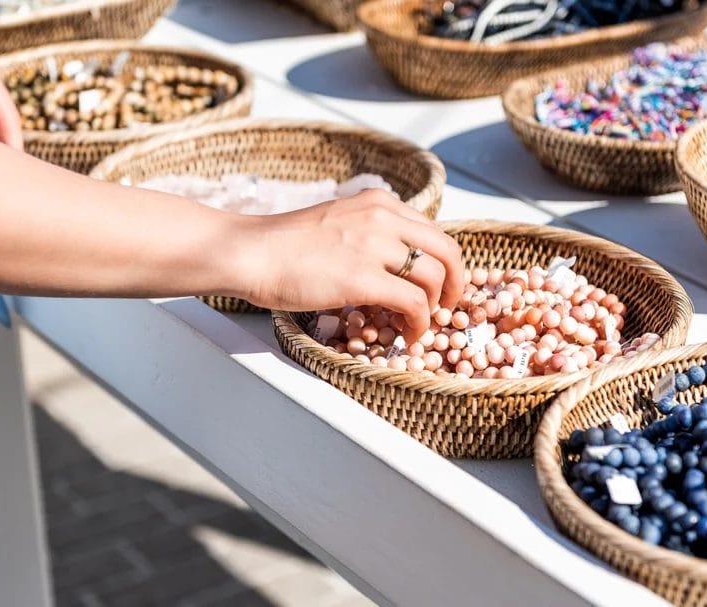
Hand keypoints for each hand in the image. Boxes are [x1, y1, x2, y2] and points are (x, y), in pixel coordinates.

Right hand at [238, 190, 464, 342]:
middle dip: (455, 284)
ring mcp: (373, 246)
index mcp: (378, 203)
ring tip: (416, 325)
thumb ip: (369, 232)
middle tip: (445, 307)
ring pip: (434, 278)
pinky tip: (405, 334)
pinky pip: (413, 303)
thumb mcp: (337, 221)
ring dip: (433, 308)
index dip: (445, 264)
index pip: (433, 231)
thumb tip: (393, 262)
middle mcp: (382, 218)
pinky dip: (417, 323)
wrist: (250, 252)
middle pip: (447, 251)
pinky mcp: (362, 278)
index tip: (440, 286)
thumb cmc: (283, 245)